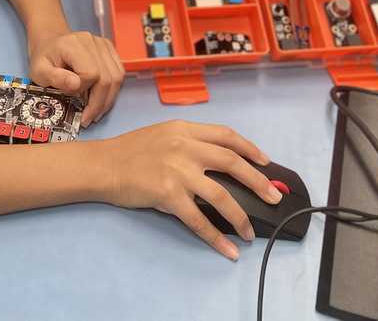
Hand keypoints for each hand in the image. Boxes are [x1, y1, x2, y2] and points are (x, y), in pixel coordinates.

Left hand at [28, 30, 123, 127]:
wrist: (49, 43)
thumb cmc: (44, 59)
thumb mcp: (40, 71)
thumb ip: (56, 78)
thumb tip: (76, 84)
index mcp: (73, 44)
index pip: (91, 73)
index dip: (83, 89)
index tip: (71, 97)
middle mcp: (91, 41)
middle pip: (108, 77)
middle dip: (99, 103)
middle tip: (88, 118)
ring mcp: (102, 44)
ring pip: (117, 76)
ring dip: (108, 98)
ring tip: (96, 111)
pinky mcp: (108, 48)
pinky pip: (119, 71)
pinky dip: (113, 88)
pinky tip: (101, 97)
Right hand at [106, 121, 280, 259]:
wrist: (104, 165)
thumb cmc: (130, 151)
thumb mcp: (163, 135)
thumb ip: (189, 143)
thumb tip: (218, 162)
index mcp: (184, 129)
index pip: (225, 135)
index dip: (249, 149)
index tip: (265, 162)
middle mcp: (184, 146)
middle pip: (231, 162)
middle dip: (257, 181)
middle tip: (273, 197)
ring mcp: (177, 170)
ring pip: (221, 195)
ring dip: (241, 216)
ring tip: (250, 232)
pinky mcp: (168, 194)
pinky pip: (198, 220)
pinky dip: (216, 237)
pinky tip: (227, 248)